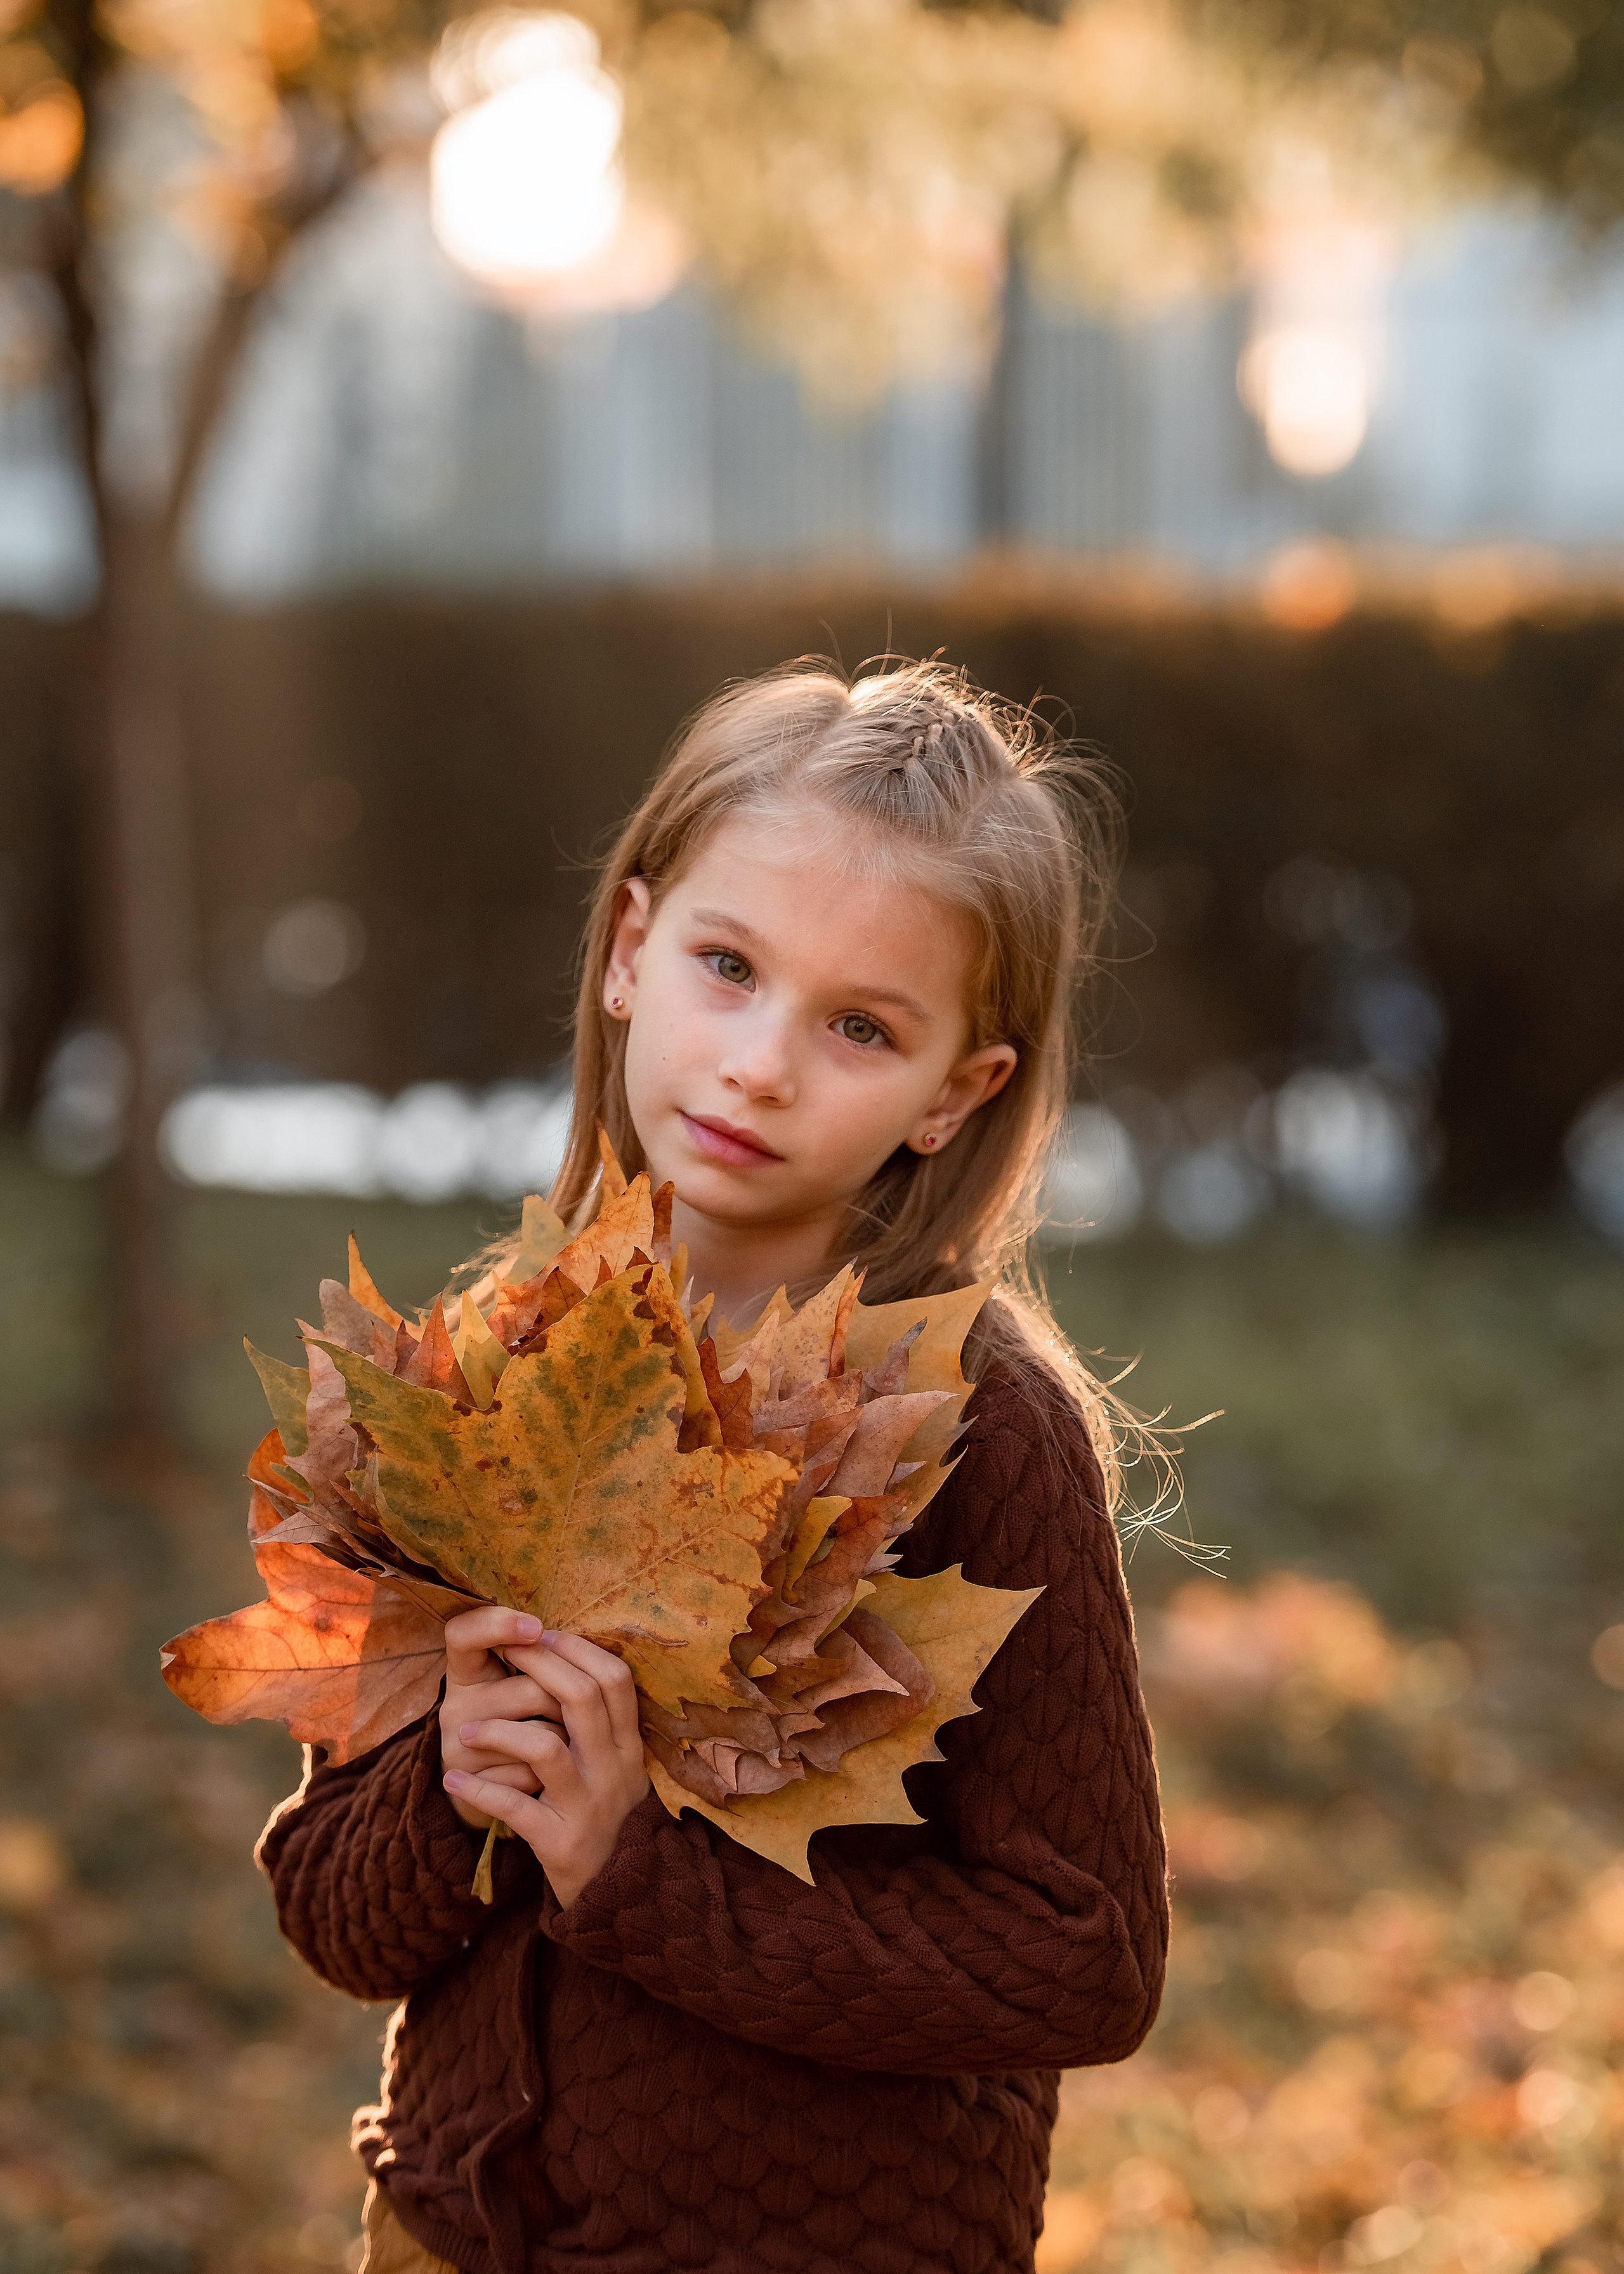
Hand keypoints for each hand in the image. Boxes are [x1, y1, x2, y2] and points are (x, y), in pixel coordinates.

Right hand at [439, 1607, 564, 1830]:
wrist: (483, 1791)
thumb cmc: (513, 1723)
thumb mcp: (515, 1684)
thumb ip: (536, 1658)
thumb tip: (570, 1641)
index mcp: (465, 1673)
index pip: (462, 1634)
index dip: (497, 1625)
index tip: (535, 1626)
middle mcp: (455, 1708)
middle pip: (529, 1691)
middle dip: (567, 1704)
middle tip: (575, 1713)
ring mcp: (458, 1750)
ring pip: (538, 1737)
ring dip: (565, 1741)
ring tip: (566, 1744)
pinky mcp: (473, 1787)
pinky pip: (532, 1776)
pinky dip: (551, 1777)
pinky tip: (549, 1776)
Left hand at [443, 1629, 650, 1909]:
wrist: (619, 1896)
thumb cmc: (604, 1815)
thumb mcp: (616, 1767)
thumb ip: (600, 1723)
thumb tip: (562, 1659)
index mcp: (629, 1746)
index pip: (614, 1678)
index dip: (576, 1648)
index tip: (540, 1632)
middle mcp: (616, 1771)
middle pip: (581, 1698)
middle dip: (537, 1665)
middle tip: (502, 1652)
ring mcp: (590, 1807)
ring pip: (545, 1748)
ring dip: (499, 1730)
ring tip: (463, 1730)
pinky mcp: (562, 1844)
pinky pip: (515, 1807)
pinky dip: (480, 1791)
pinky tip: (454, 1780)